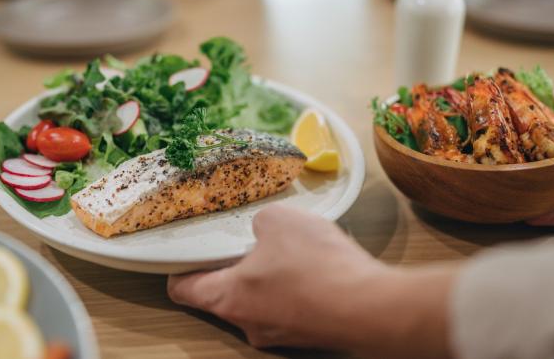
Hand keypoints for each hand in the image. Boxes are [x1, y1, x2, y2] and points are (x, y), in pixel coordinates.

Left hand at [167, 206, 455, 357]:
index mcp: (227, 298)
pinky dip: (298, 287)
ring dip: (270, 276)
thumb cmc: (317, 267)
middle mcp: (248, 324)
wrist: (371, 307)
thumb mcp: (278, 220)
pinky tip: (317, 267)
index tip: (187, 253)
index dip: (181, 268)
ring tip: (292, 251)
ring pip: (261, 301)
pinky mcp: (309, 333)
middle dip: (235, 267)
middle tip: (249, 241)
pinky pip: (292, 306)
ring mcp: (280, 334)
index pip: (183, 290)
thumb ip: (260, 221)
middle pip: (224, 294)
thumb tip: (264, 228)